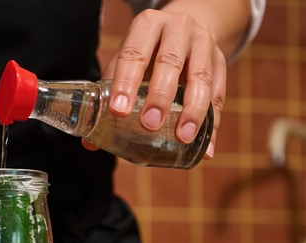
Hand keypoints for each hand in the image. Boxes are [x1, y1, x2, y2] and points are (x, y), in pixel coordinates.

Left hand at [87, 8, 227, 159]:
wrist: (184, 27)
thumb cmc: (146, 50)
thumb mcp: (125, 60)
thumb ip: (107, 95)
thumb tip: (90, 143)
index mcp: (147, 26)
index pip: (134, 53)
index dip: (126, 82)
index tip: (119, 110)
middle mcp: (178, 29)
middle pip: (170, 63)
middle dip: (160, 96)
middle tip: (150, 125)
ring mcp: (203, 43)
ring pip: (200, 77)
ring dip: (192, 111)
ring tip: (182, 138)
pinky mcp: (221, 60)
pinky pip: (219, 94)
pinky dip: (212, 123)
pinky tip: (205, 148)